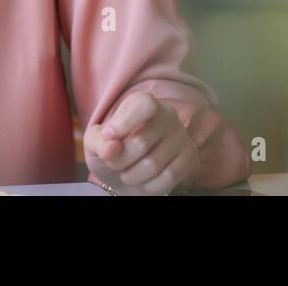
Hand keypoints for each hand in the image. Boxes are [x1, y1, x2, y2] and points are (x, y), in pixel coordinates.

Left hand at [83, 92, 199, 194]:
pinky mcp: (190, 158)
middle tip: (114, 163)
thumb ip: (99, 142)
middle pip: (141, 143)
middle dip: (120, 161)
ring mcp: (181, 136)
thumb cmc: (114, 147)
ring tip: (127, 173)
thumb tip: (112, 148)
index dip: (124, 123)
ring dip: (132, 176)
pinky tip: (143, 181)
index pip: (144, 106)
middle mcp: (167, 115)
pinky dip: (149, 186)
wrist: (132, 165)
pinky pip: (168, 178)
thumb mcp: (97, 140)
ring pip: (153, 165)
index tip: (108, 136)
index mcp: (144, 102)